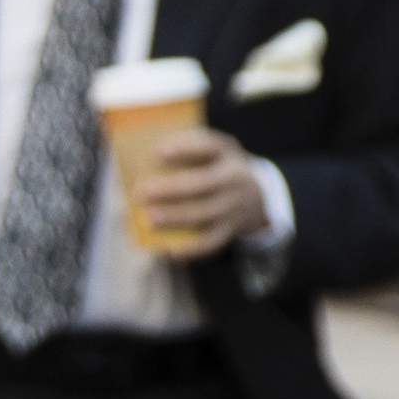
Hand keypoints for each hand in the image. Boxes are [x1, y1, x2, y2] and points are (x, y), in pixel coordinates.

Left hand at [132, 126, 270, 256]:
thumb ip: (185, 148)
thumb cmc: (217, 168)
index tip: (158, 152)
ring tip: (150, 219)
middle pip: (205, 183)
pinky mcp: (231, 229)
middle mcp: (234, 179)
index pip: (208, 147)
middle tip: (143, 192)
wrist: (255, 195)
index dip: (184, 149)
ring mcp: (234, 205)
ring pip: (206, 213)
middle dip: (173, 189)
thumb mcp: (212, 151)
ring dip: (177, 217)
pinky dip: (193, 249)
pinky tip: (170, 251)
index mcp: (226, 154)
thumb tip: (145, 160)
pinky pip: (212, 241)